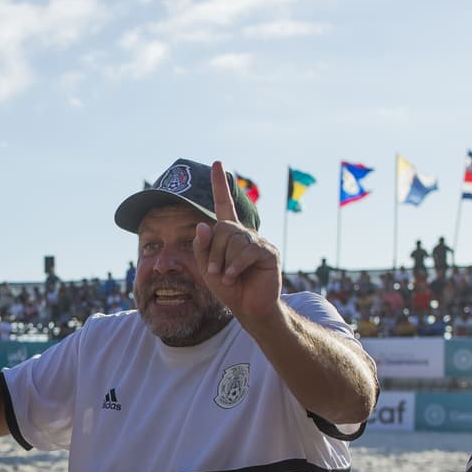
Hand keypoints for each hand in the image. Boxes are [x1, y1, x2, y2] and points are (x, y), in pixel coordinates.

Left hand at [192, 161, 280, 321]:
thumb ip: (202, 248)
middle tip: (215, 271)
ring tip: (226, 276)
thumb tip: (203, 224)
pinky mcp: (269, 252)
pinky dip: (235, 266)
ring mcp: (258, 241)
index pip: (224, 204)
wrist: (248, 307)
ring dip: (224, 261)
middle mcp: (245, 233)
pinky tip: (233, 276)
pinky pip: (247, 251)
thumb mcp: (207, 268)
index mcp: (229, 234)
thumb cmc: (228, 288)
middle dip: (213, 251)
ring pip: (233, 240)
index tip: (217, 163)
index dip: (220, 185)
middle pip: (222, 228)